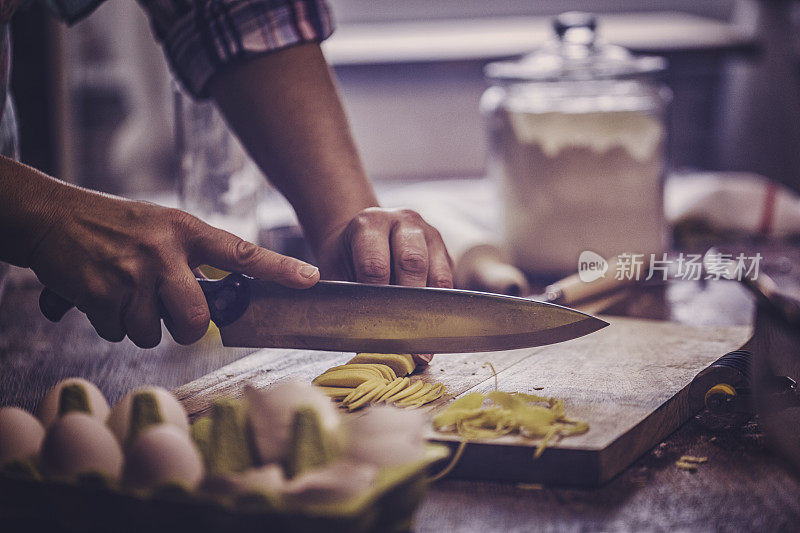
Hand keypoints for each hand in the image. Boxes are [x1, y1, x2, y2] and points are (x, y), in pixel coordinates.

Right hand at [30, 194, 318, 347]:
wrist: (49, 217)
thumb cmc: (112, 225)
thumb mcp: (160, 227)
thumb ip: (189, 259)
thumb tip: (211, 305)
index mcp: (185, 230)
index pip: (241, 253)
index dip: (279, 269)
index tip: (311, 279)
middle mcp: (164, 250)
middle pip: (196, 318)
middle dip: (183, 328)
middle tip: (169, 316)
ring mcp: (133, 273)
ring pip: (152, 332)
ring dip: (137, 324)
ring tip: (123, 294)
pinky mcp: (101, 293)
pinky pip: (118, 332)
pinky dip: (108, 322)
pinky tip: (98, 295)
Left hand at [314, 207, 453, 365]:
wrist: (361, 234)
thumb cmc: (346, 256)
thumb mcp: (335, 268)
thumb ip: (343, 294)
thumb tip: (355, 329)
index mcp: (370, 223)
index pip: (376, 264)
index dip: (376, 297)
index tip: (374, 322)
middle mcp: (404, 222)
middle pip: (413, 263)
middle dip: (407, 302)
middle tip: (400, 332)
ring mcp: (429, 234)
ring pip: (438, 275)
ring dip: (429, 308)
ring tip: (419, 337)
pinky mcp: (445, 252)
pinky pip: (448, 283)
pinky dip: (439, 307)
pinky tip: (428, 326)